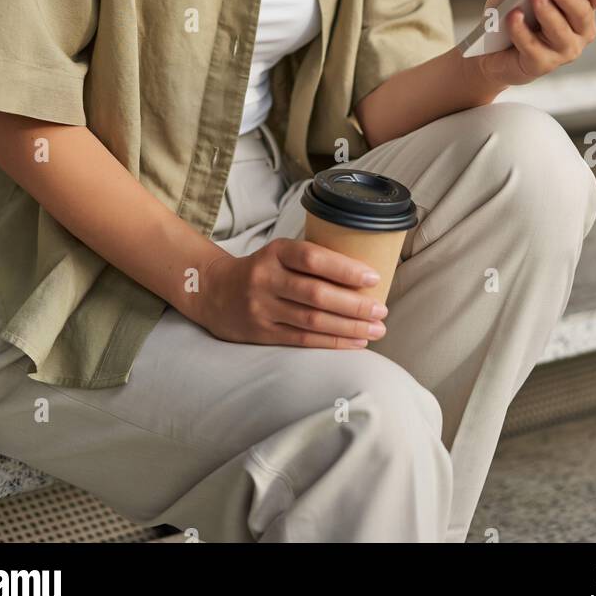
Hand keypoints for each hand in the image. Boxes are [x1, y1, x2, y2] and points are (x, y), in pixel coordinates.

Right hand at [194, 238, 388, 347]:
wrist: (215, 291)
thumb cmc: (262, 269)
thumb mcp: (280, 253)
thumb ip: (312, 260)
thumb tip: (364, 273)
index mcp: (275, 252)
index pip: (312, 258)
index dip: (344, 269)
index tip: (373, 277)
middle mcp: (266, 279)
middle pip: (316, 294)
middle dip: (354, 305)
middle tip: (381, 311)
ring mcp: (262, 308)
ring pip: (312, 321)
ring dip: (349, 327)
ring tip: (376, 330)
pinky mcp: (262, 333)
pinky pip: (302, 340)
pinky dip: (332, 342)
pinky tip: (355, 343)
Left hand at [472, 0, 595, 88]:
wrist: (492, 48)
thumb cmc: (514, 10)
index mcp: (582, 5)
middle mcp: (580, 30)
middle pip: (583, 12)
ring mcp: (564, 50)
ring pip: (560, 31)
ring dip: (547, 11)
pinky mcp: (542, 64)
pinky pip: (533, 47)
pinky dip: (521, 30)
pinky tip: (513, 16)